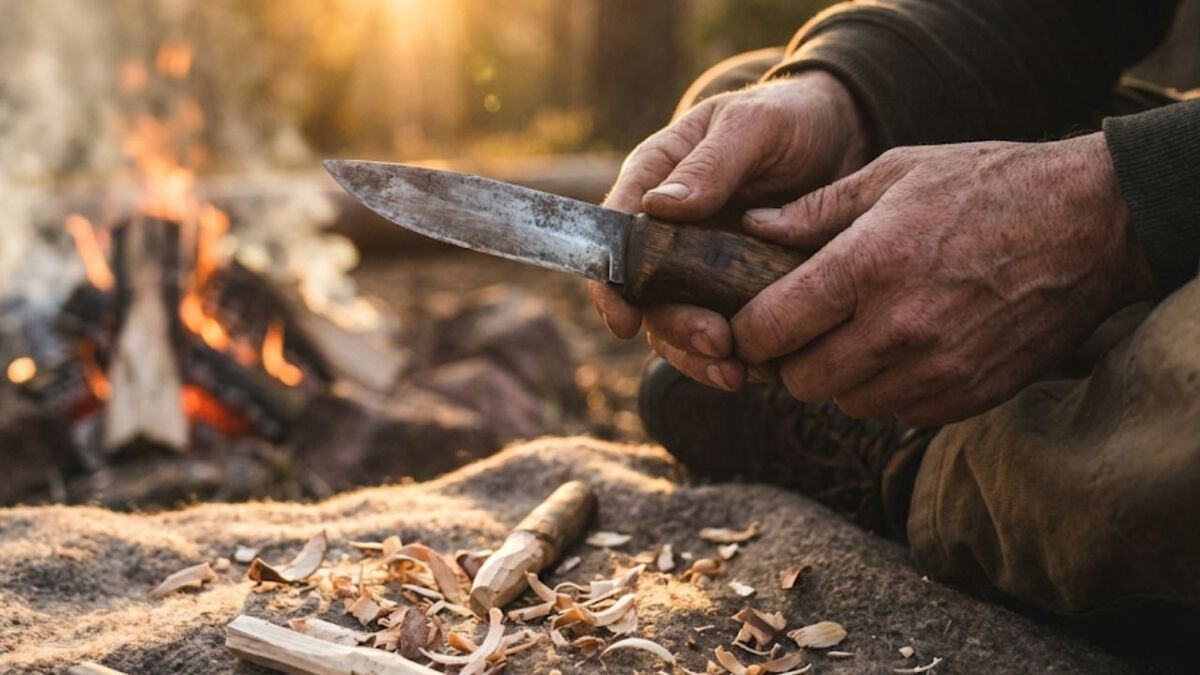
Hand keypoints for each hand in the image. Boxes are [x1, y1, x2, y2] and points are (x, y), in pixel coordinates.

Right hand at [588, 70, 866, 390]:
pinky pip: (723, 333)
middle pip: (647, 295)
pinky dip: (736, 357)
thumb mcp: (753, 125)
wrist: (842, 135)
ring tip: (739, 371)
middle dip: (675, 327)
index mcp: (655, 180)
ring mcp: (699, 265)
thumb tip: (660, 206)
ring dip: (701, 356)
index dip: (610, 283)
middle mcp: (667, 230)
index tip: (623, 318)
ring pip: (679, 325)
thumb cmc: (786, 117)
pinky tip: (762, 369)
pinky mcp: (734, 290)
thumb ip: (711, 163)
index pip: (615, 235)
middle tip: (716, 342)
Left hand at [728, 132, 1154, 424]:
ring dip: (839, 378)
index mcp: (869, 265)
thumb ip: (816, 209)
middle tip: (802, 331)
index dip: (746, 332)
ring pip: (846, 403)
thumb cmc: (990, 187)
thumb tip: (751, 228)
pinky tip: (903, 349)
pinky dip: (887, 390)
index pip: (769, 329)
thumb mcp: (897, 173)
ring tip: (856, 334)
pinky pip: (897, 413)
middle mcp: (898, 328)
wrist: (1095, 225)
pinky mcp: (969, 396)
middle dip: (789, 360)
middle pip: (800, 381)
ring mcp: (936, 370)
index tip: (749, 322)